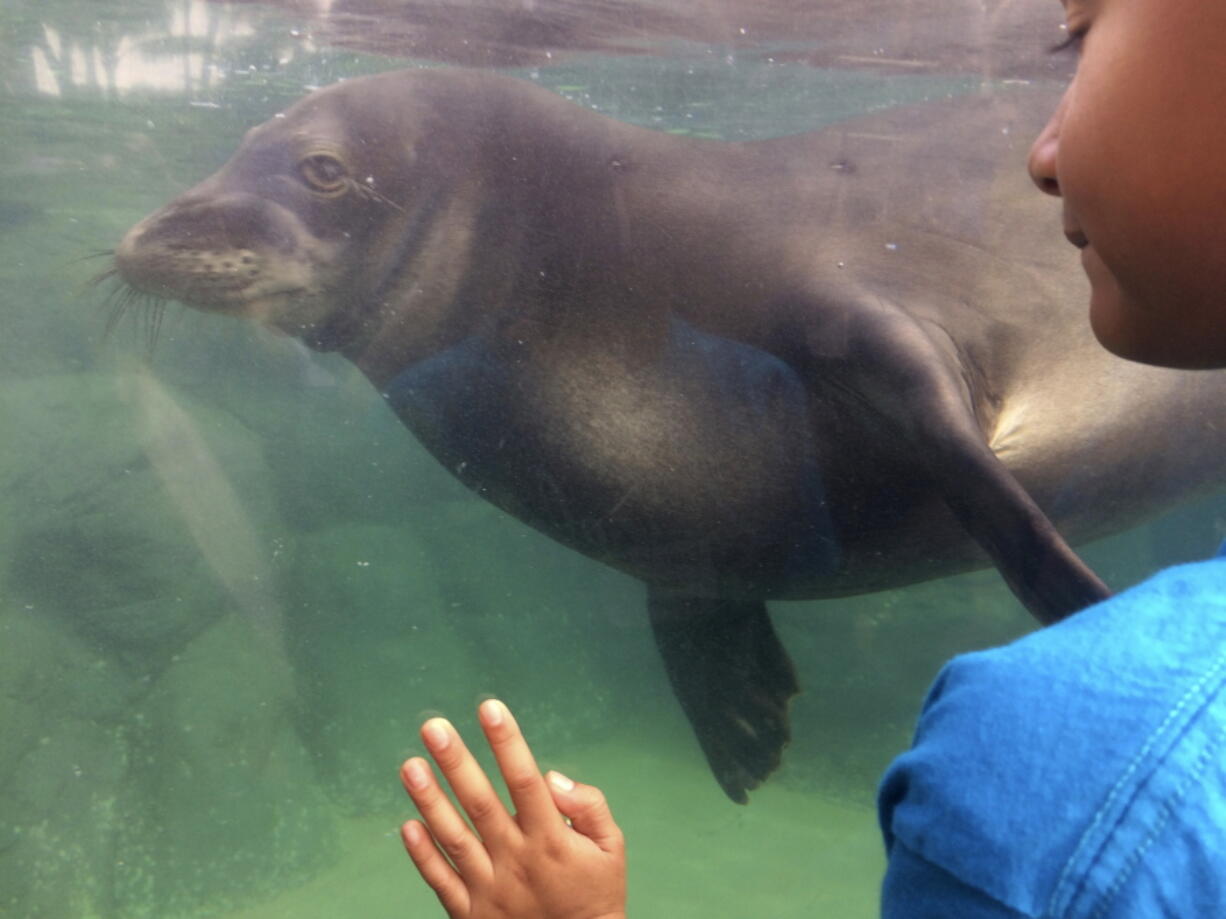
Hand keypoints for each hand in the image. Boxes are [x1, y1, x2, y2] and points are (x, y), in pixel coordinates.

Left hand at [400, 699, 626, 918]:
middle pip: (480, 803)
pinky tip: (407, 825)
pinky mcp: (472, 915)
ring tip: (410, 765)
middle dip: (456, 761)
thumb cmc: (596, 896)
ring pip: (454, 838)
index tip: (490, 707)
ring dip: (430, 801)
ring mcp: (491, 889)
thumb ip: (589, 806)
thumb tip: (551, 775)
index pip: (524, 780)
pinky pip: (441, 881)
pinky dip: (422, 855)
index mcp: (551, 840)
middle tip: (433, 726)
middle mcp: (516, 860)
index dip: (507, 742)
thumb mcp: (612, 849)